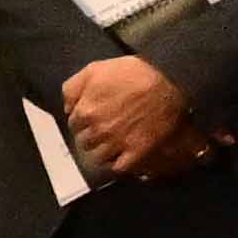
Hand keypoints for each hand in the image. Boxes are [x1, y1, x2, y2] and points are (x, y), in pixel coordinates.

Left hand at [67, 54, 195, 180]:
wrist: (169, 80)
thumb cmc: (132, 72)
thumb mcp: (93, 70)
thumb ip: (72, 88)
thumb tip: (67, 108)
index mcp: (85, 111)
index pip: (74, 124)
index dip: (83, 121)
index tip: (93, 118)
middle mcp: (98, 130)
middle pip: (85, 142)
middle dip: (92, 136)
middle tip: (104, 130)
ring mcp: (118, 142)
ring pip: (99, 157)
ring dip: (103, 151)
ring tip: (112, 144)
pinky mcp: (138, 151)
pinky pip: (120, 167)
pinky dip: (119, 164)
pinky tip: (123, 155)